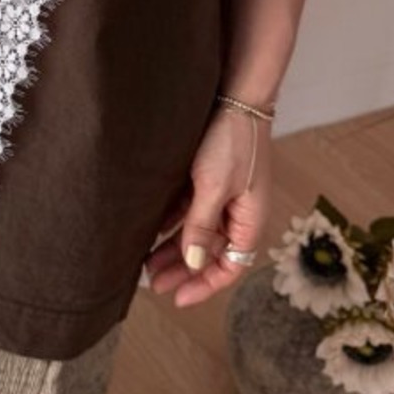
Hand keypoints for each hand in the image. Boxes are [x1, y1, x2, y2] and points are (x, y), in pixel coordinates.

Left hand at [142, 105, 271, 309]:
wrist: (234, 95)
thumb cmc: (231, 140)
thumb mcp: (213, 187)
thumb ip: (200, 226)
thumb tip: (192, 264)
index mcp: (249, 220)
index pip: (228, 267)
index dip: (203, 285)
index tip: (175, 298)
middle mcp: (237, 213)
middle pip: (209, 253)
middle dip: (182, 271)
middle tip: (151, 283)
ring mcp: (222, 196)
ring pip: (196, 234)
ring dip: (173, 249)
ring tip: (145, 263)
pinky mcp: (207, 179)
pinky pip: (188, 211)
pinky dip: (171, 224)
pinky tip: (149, 232)